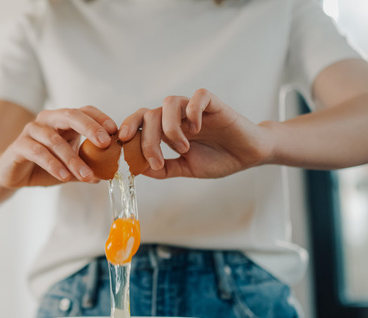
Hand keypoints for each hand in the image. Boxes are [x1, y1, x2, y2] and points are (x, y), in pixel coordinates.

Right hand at [0, 106, 117, 187]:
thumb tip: (108, 174)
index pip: (84, 111)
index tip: (115, 131)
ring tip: (86, 175)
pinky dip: (53, 165)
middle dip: (90, 128)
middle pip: (70, 115)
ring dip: (73, 159)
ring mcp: (31, 131)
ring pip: (55, 140)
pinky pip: (38, 152)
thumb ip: (86, 167)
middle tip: (105, 143)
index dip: (99, 118)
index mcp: (62, 121)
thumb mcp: (68, 167)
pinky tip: (64, 177)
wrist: (12, 175)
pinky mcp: (19, 146)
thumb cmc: (42, 167)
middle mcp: (47, 120)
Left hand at [118, 89, 274, 178]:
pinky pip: (197, 97)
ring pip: (169, 103)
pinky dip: (192, 112)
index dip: (127, 128)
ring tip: (183, 148)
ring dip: (170, 129)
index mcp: (167, 129)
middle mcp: (177, 116)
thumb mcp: (186, 168)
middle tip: (156, 161)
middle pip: (150, 114)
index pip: (140, 120)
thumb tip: (138, 170)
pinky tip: (197, 130)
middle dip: (147, 140)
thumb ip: (164, 169)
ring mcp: (194, 108)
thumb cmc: (218, 159)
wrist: (247, 156)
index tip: (121, 144)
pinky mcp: (213, 103)